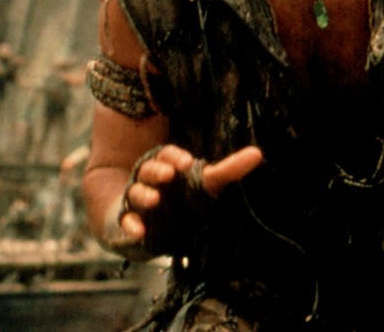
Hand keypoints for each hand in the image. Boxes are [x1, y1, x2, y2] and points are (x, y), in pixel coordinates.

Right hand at [119, 144, 262, 242]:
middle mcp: (149, 182)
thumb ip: (228, 170)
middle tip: (169, 174)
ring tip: (155, 200)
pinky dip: (131, 226)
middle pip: (149, 171)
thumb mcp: (204, 184)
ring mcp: (136, 203)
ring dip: (145, 195)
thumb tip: (257, 153)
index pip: (167, 156)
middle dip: (158, 171)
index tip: (186, 163)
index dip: (175, 158)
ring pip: (137, 193)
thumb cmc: (179, 199)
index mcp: (167, 169)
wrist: (147, 227)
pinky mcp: (127, 224)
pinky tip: (139, 231)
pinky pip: (125, 223)